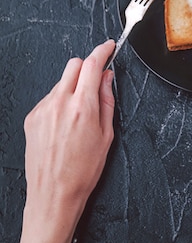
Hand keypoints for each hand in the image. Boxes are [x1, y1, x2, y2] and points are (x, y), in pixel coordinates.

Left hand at [19, 40, 115, 242]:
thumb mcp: (106, 135)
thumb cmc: (83, 171)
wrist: (54, 195)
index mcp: (82, 107)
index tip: (108, 47)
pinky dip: (60, 101)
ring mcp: (42, 110)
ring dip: (73, 86)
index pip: (92, 64)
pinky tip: (65, 122)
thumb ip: (107, 100)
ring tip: (79, 113)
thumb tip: (106, 78)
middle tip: (95, 81)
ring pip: (61, 81)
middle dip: (87, 67)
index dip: (102, 50)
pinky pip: (49, 97)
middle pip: (74, 64)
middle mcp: (60, 104)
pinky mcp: (32, 118)